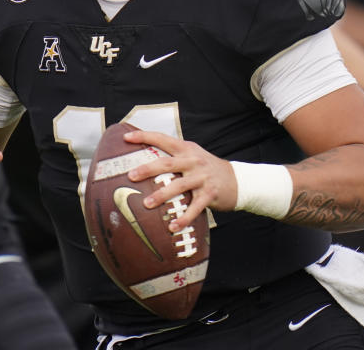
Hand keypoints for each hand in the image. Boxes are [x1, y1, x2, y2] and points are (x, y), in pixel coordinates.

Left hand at [122, 130, 236, 232]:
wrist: (237, 180)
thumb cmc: (206, 169)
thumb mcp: (193, 155)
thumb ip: (173, 157)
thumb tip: (144, 162)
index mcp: (186, 149)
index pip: (163, 139)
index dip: (144, 136)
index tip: (126, 137)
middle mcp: (193, 161)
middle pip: (167, 163)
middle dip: (148, 169)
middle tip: (131, 176)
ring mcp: (202, 177)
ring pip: (179, 185)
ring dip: (162, 195)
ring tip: (147, 205)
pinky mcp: (210, 194)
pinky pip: (195, 207)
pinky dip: (184, 217)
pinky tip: (173, 227)